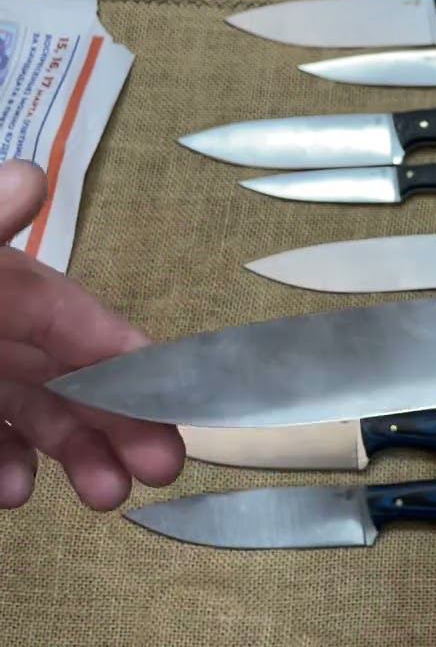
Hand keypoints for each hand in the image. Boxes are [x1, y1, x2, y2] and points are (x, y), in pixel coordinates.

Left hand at [0, 159, 183, 509]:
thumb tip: (31, 172)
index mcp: (1, 284)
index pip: (78, 321)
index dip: (132, 358)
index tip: (184, 394)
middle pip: (71, 378)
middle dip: (121, 422)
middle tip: (163, 467)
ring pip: (35, 417)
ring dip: (76, 456)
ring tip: (104, 496)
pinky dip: (5, 468)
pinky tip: (15, 491)